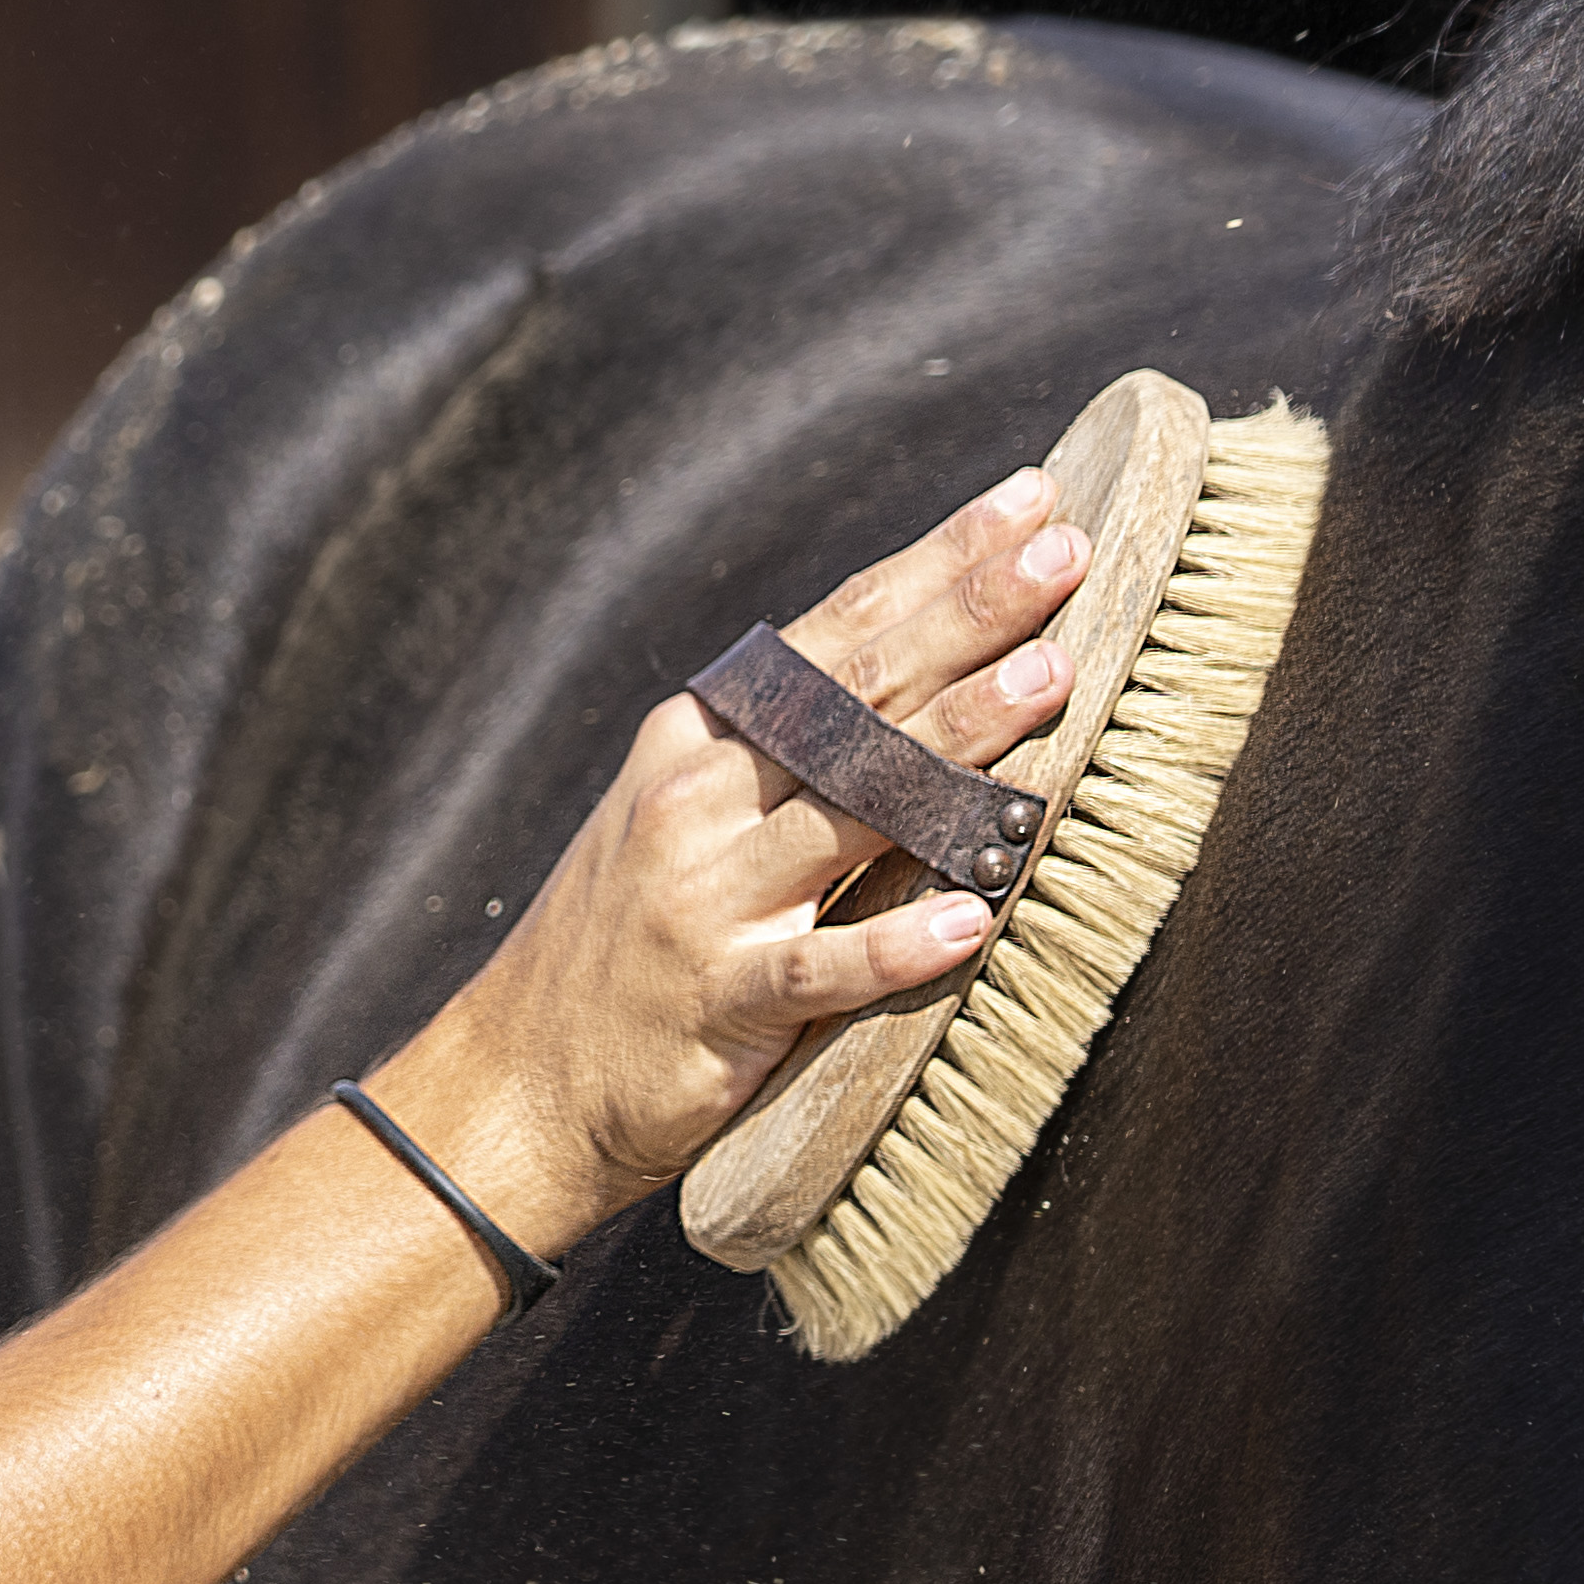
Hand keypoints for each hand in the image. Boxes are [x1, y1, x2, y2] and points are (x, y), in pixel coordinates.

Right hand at [378, 463, 1091, 1242]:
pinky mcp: (722, 1001)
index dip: (934, 563)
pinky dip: (896, 943)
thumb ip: (790, 753)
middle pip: (854, 691)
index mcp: (698, 739)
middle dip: (965, 612)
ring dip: (958, 740)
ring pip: (852, 804)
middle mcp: (697, 798)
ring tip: (1051, 680)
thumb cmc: (630, 945)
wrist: (519, 1082)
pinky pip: (821, 968)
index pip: (834, 631)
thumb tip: (926, 673)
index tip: (1027, 501)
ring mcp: (707, 898)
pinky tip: (973, 919)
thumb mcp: (686, 816)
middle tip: (1063, 551)